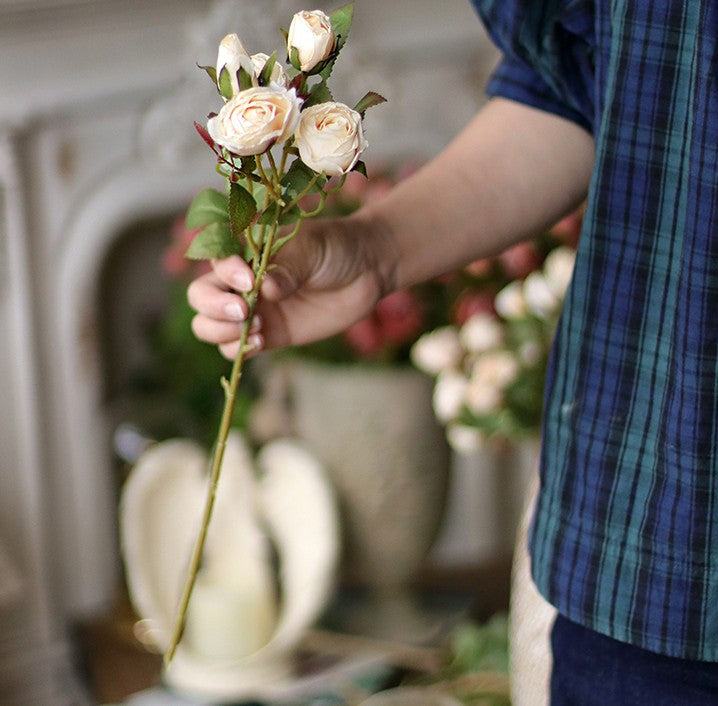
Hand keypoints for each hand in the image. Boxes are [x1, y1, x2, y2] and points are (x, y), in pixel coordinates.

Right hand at [187, 213, 394, 358]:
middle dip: (213, 306)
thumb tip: (264, 289)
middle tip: (245, 309)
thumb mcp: (310, 248)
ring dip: (221, 331)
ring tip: (256, 326)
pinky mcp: (269, 335)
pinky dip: (238, 350)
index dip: (224, 271)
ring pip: (209, 326)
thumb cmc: (336, 247)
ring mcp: (253, 310)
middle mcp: (241, 281)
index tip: (249, 278)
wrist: (368, 270)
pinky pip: (236, 348)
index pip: (213, 260)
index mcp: (245, 250)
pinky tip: (261, 342)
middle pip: (201, 297)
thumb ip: (286, 267)